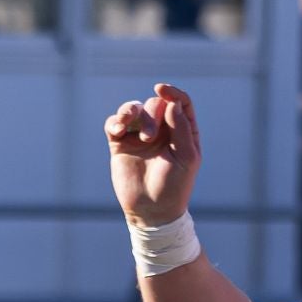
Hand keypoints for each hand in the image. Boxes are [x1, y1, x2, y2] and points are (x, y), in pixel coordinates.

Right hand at [105, 83, 200, 228]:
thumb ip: (182, 129)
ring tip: (128, 127)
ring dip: (131, 112)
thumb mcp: (187, 158)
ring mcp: (139, 136)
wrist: (152, 211)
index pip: (179, 102)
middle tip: (150, 137)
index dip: (171, 92)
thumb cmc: (174, 187)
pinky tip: (118, 129)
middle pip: (155, 103)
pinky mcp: (120, 144)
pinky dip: (115, 121)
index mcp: (181, 131)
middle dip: (151, 114)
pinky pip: (114, 123)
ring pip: (133, 108)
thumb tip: (171, 102)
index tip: (161, 89)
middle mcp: (161, 130)